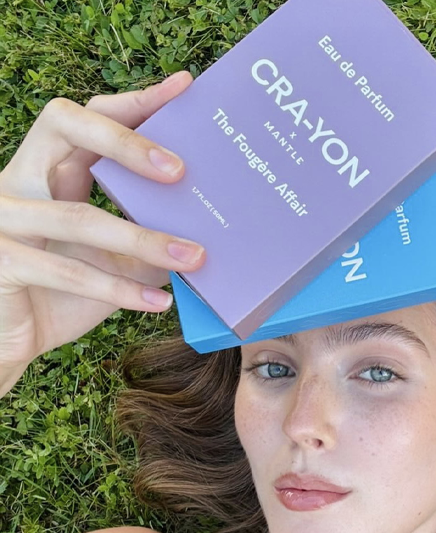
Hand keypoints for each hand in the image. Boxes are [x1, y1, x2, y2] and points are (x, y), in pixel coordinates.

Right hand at [0, 70, 205, 383]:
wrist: (8, 344)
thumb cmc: (61, 296)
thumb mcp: (117, 264)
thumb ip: (152, 242)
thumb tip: (216, 235)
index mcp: (47, 171)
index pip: (88, 118)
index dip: (133, 100)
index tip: (183, 87)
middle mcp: (19, 182)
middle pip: (64, 125)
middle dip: (124, 139)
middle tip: (178, 169)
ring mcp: (3, 219)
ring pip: (78, 216)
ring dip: (143, 239)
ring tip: (195, 257)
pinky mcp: (0, 262)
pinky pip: (66, 270)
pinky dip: (118, 288)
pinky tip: (160, 303)